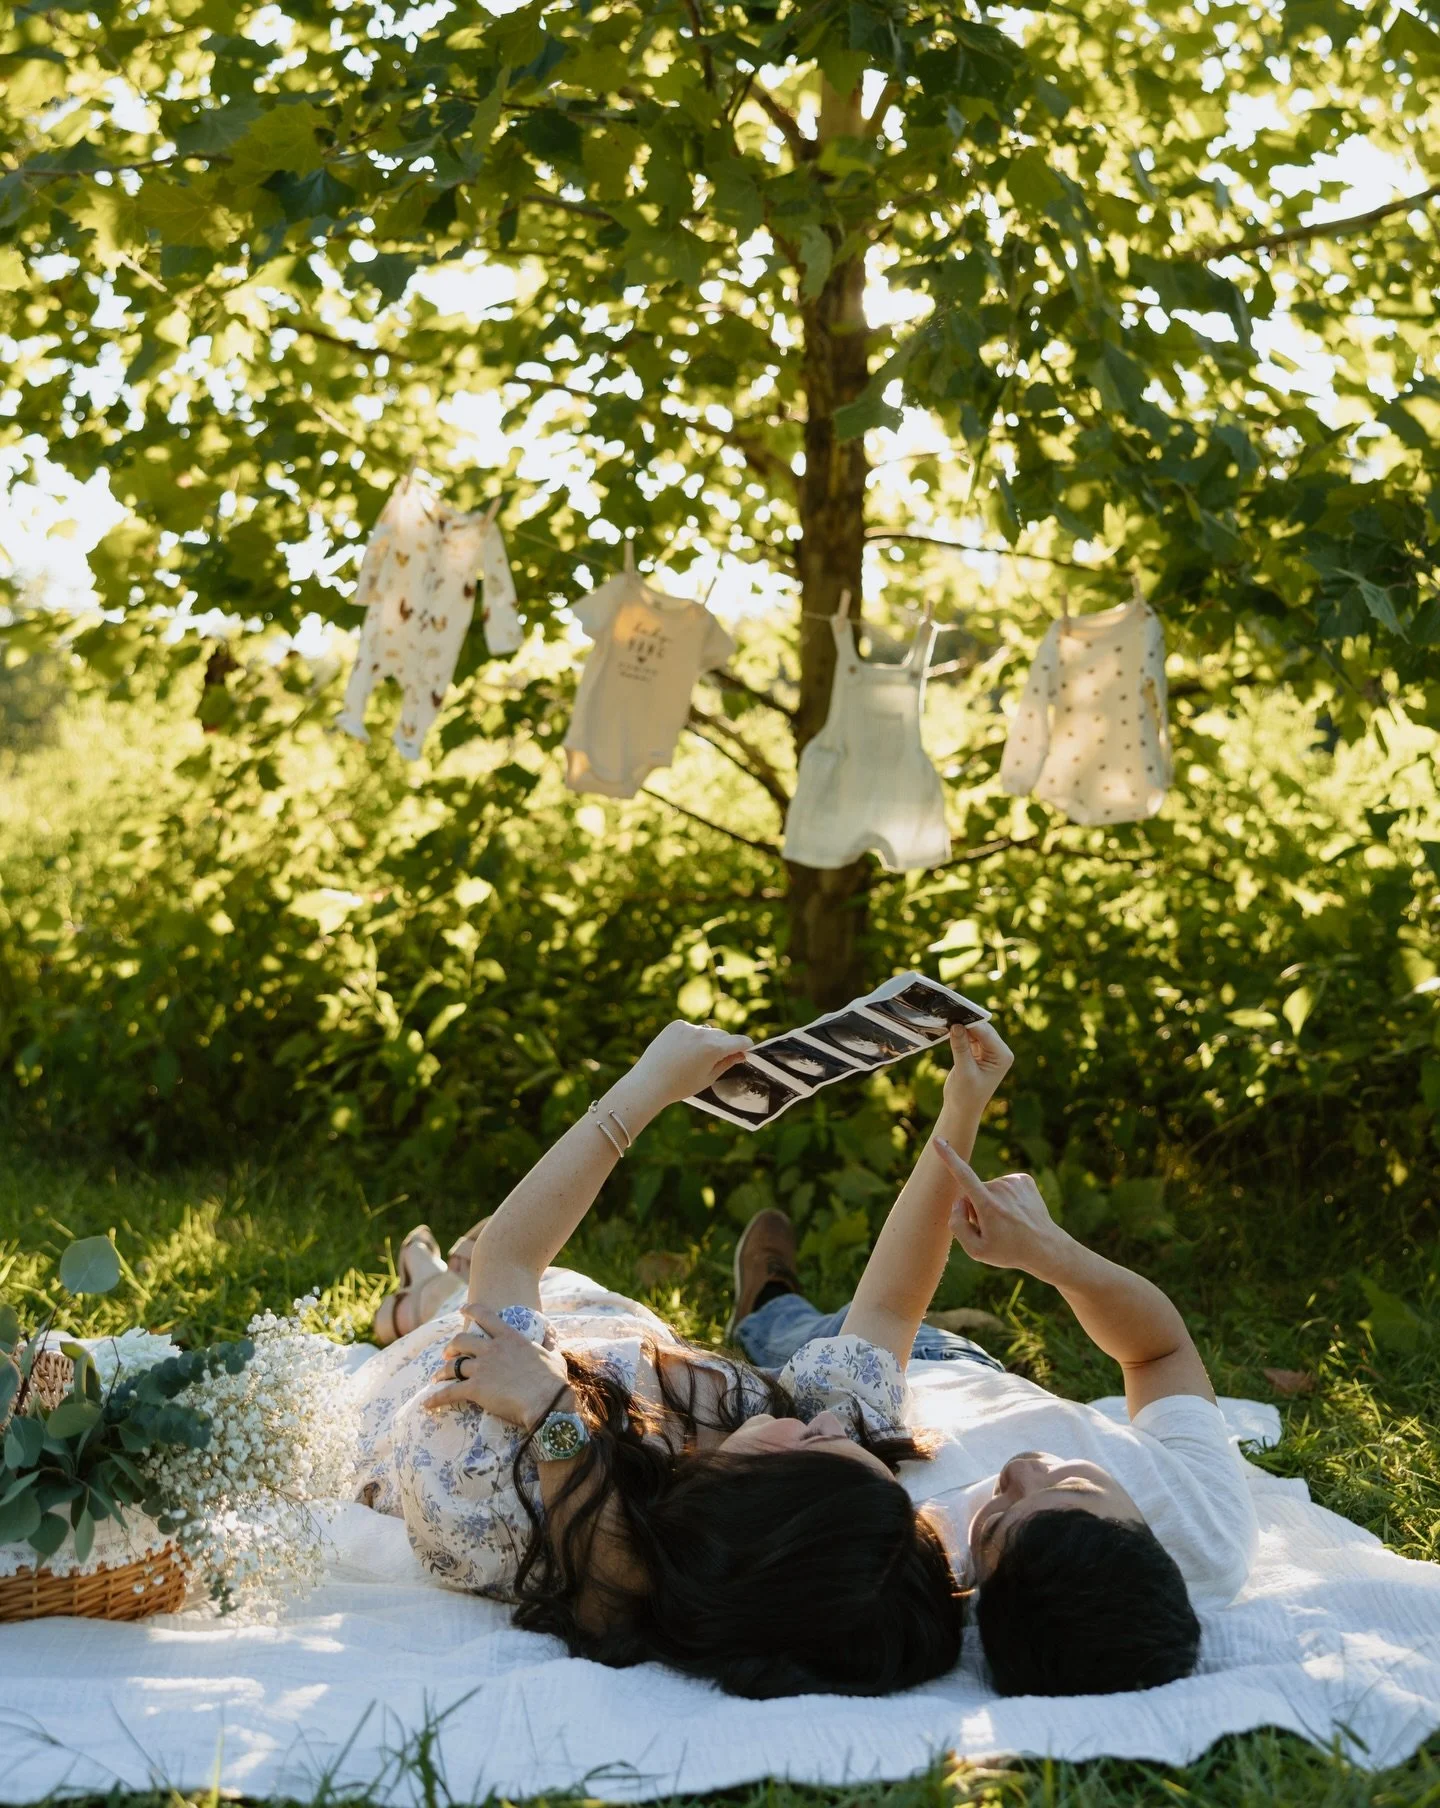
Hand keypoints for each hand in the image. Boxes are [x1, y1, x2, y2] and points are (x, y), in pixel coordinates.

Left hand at [421, 1304, 571, 1427]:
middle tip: (447, 1352)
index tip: (463, 1309)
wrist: (546, 1401)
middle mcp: (492, 1349)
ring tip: (436, 1377)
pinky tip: (427, 1403)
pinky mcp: (475, 1389)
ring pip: (453, 1365)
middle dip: (452, 1346)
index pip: (485, 1316)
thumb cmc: (553, 1380)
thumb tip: (553, 1337)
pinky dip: (436, 1398)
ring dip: (442, 1370)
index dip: (471, 1310)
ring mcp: (482, 1368)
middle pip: (462, 1340)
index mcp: (510, 1337)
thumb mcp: (554, 1356)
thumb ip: (549, 1344)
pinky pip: (449, 1392)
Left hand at [630, 1019, 753, 1106]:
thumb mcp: (708, 1078)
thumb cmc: (680, 1086)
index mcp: (714, 1048)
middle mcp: (703, 1033)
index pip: (741, 1041)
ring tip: (693, 1058)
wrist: (649, 1082)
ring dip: (708, 1040)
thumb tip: (742, 1054)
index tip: (747, 1050)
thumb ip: (727, 1063)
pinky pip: (692, 1028)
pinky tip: (681, 1051)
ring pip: (708, 1031)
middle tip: (716, 1061)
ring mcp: (688, 1027)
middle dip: (725, 1045)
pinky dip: (692, 1037)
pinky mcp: (676, 1025)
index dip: (746, 1046)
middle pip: (724, 1035)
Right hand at [933, 1142, 1069, 1279]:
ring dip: (991, 1203)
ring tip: (1008, 1222)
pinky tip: (1016, 1212)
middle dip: (976, 1209)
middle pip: (973, 1193)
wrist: (1046, 1248)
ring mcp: (1014, 1181)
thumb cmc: (1009, 1251)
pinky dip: (1005, 1198)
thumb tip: (959, 1202)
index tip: (938, 1140)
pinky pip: (1002, 1186)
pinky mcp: (1023, 1179)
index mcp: (988, 1204)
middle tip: (994, 1229)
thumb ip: (957, 1226)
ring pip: (988, 1189)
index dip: (948, 1157)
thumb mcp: (976, 1251)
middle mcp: (1001, 1188)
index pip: (963, 1175)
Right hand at [942, 1020, 1012, 1112]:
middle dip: (966, 1022)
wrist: (961, 1110)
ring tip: (945, 1018)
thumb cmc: (966, 1095)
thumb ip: (961, 1047)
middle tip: (948, 1011)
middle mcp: (999, 1052)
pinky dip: (959, 1033)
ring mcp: (989, 1051)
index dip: (971, 1022)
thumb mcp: (964, 1071)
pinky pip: (969, 1037)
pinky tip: (947, 1028)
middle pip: (982, 1029)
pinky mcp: (978, 1052)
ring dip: (962, 1026)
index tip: (955, 1012)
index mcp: (1002, 1056)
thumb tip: (956, 1025)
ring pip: (975, 1031)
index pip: (986, 1033)